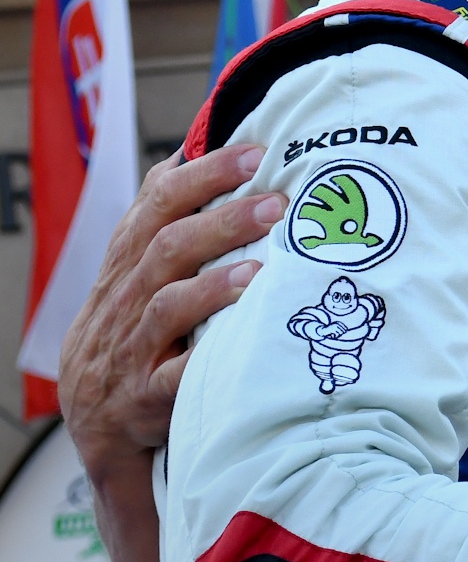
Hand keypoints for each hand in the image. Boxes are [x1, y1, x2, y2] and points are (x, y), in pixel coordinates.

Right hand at [58, 144, 280, 478]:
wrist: (98, 415)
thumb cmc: (135, 324)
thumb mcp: (140, 269)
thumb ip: (169, 216)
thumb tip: (202, 146)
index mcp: (130, 257)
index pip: (159, 202)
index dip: (204, 175)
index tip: (255, 153)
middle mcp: (128, 295)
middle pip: (168, 246)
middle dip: (224, 220)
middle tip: (276, 202)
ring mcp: (134, 344)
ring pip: (167, 304)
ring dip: (215, 283)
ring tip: (261, 265)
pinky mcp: (147, 394)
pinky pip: (173, 372)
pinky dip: (203, 352)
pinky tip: (237, 335)